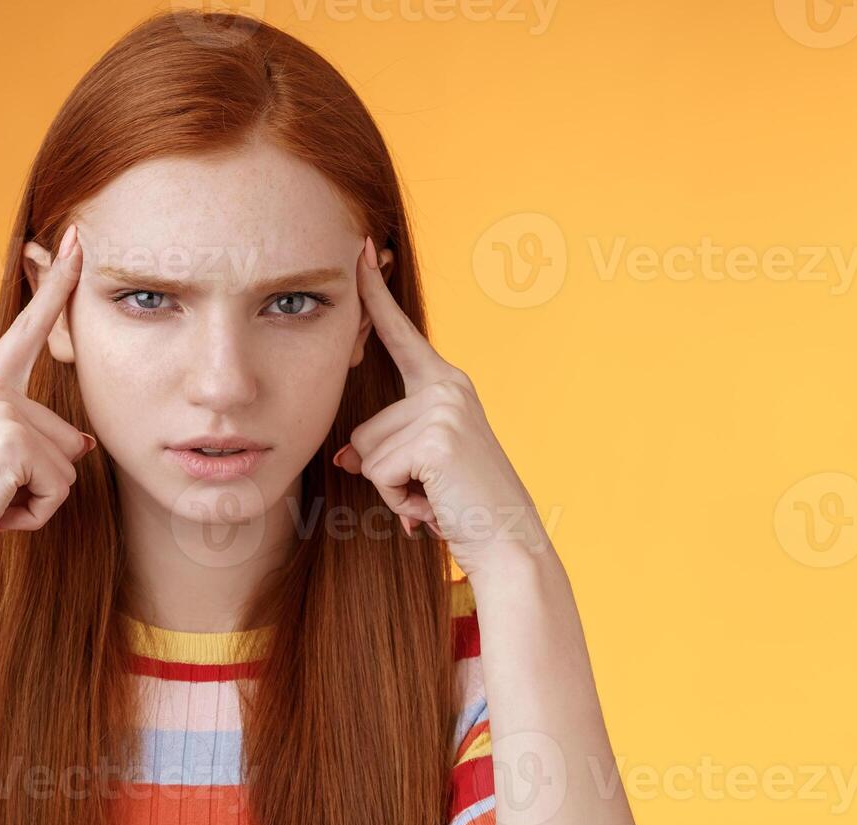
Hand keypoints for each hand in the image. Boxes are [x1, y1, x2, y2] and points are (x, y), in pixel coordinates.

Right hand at [0, 225, 95, 590]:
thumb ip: (40, 439)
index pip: (29, 329)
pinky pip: (61, 487)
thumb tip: (85, 443)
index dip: (57, 284)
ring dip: (38, 498)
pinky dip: (36, 512)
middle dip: (44, 479)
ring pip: (68, 465)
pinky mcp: (12, 439)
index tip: (77, 239)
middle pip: (69, 438)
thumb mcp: (3, 462)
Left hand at [332, 237, 548, 577]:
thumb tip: (347, 458)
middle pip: (366, 426)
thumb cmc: (467, 507)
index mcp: (447, 385)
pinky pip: (378, 471)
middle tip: (434, 489)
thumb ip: (386, 447)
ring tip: (436, 497)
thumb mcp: (422, 467)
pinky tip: (433, 505)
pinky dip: (398, 499)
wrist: (509, 541)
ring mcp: (443, 408)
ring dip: (392, 488)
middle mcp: (448, 387)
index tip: (361, 251)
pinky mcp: (436, 436)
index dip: (375, 294)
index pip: (400, 335)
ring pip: (368, 452)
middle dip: (386, 470)